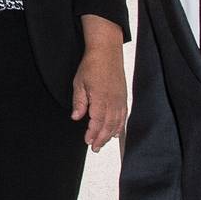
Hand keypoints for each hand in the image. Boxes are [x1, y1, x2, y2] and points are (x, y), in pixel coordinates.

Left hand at [72, 19, 127, 148]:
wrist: (107, 51)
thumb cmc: (92, 65)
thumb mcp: (79, 83)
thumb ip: (79, 102)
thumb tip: (76, 117)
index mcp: (101, 99)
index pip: (97, 123)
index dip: (92, 134)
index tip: (87, 141)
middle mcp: (113, 102)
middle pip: (108, 126)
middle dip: (101, 139)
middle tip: (95, 148)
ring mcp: (120, 100)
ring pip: (117, 123)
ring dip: (110, 135)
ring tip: (103, 143)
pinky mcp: (124, 96)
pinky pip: (123, 116)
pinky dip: (120, 126)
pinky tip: (115, 132)